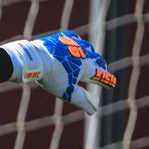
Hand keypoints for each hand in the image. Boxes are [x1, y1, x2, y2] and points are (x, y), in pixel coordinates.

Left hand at [2, 31, 116, 115]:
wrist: (35, 58)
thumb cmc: (51, 77)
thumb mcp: (67, 92)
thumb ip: (81, 100)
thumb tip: (93, 111)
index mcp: (86, 67)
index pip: (100, 75)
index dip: (107, 81)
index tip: (112, 84)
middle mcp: (84, 53)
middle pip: (97, 60)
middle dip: (101, 67)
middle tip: (102, 71)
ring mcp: (73, 44)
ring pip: (87, 49)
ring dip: (90, 55)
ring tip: (90, 59)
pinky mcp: (62, 38)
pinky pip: (74, 39)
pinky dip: (77, 44)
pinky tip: (76, 45)